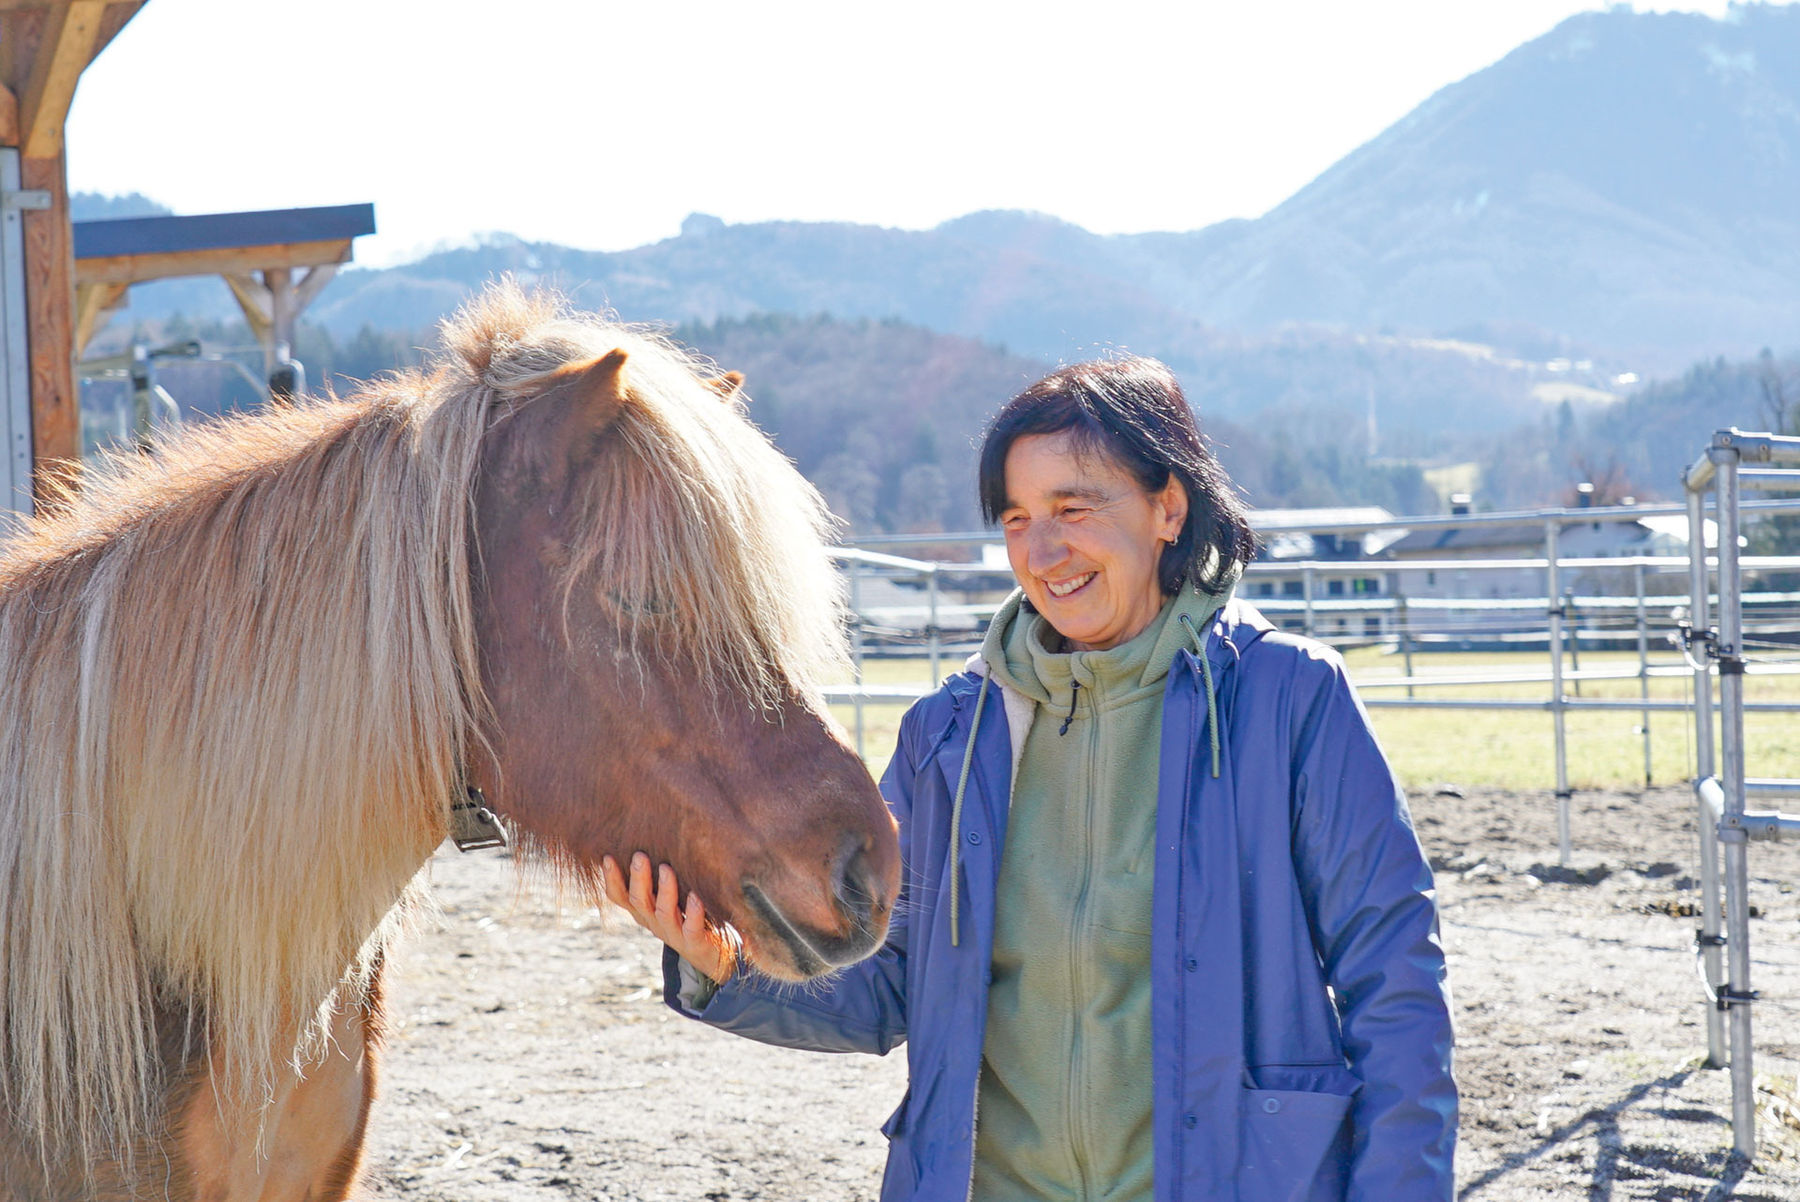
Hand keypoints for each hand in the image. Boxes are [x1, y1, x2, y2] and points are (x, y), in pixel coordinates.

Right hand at [600, 852, 738, 982]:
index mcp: (644, 910)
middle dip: (638, 878)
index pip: (619, 896)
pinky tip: (696, 896)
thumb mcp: (669, 894)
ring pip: (663, 912)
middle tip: (639, 855)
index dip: (611, 879)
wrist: (715, 952)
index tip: (607, 857)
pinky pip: (691, 927)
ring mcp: (673, 934)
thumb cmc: (690, 913)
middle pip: (638, 901)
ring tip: (666, 869)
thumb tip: (654, 836)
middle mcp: (654, 922)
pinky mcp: (694, 942)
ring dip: (664, 890)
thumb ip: (660, 874)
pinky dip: (693, 912)